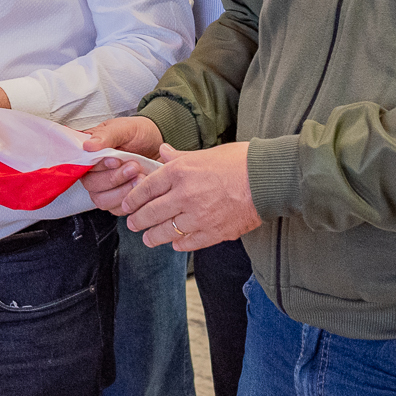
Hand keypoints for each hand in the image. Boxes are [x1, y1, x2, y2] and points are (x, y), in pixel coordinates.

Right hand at [79, 116, 166, 212]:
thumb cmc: (139, 134)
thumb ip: (106, 136)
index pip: (83, 167)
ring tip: (140, 178)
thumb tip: (88, 145)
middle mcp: (93, 173)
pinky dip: (130, 201)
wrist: (158, 143)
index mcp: (89, 154)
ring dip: (122, 192)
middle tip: (134, 167)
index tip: (116, 160)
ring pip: (102, 200)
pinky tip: (142, 189)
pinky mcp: (118, 200)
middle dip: (114, 179)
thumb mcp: (124, 128)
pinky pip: (117, 209)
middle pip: (92, 186)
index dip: (99, 167)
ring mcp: (105, 188)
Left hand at [120, 142, 262, 250]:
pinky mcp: (213, 232)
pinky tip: (175, 243)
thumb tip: (162, 152)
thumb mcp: (205, 153)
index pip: (146, 188)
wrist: (267, 179)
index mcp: (180, 172)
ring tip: (148, 238)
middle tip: (133, 224)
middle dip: (138, 220)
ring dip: (153, 236)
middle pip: (151, 213)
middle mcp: (185, 195)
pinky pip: (188, 243)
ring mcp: (198, 216)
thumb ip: (180, 157)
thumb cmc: (240, 161)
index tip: (127, 205)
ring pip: (166, 232)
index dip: (133, 198)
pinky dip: (179, 244)